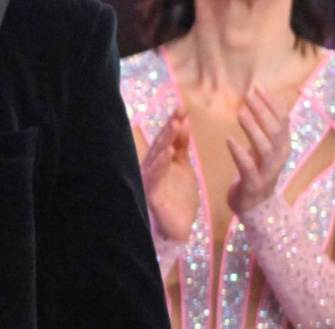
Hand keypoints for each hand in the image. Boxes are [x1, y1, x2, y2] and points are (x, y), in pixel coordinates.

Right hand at [141, 107, 199, 240]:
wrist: (180, 227)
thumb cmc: (180, 196)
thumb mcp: (184, 167)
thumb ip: (182, 147)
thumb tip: (182, 122)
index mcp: (160, 159)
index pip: (166, 137)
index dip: (174, 122)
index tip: (183, 107)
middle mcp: (152, 166)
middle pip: (161, 143)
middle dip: (170, 127)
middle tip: (179, 112)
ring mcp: (150, 179)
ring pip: (157, 155)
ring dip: (166, 140)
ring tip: (175, 126)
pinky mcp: (151, 192)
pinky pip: (155, 175)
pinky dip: (161, 163)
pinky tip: (168, 152)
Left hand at [227, 87, 291, 215]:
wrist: (255, 207)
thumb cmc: (256, 171)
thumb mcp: (263, 149)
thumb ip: (264, 129)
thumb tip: (259, 100)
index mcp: (282, 147)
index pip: (283, 121)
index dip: (272, 103)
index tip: (258, 87)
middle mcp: (279, 158)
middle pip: (275, 131)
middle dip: (263, 111)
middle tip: (247, 95)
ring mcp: (267, 172)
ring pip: (265, 148)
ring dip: (253, 129)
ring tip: (240, 113)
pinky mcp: (253, 184)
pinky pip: (248, 167)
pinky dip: (239, 152)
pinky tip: (228, 139)